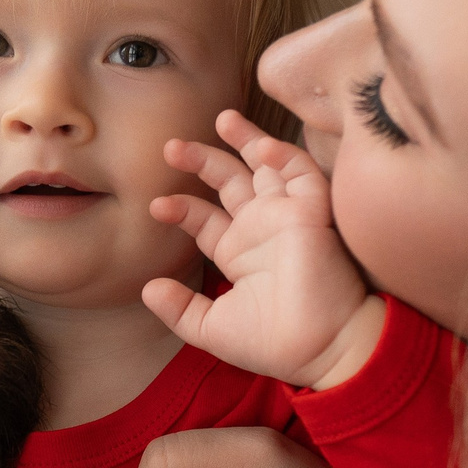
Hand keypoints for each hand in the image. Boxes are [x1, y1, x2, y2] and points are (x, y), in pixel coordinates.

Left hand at [145, 110, 383, 388]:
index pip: (206, 219)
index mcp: (239, 254)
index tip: (156, 206)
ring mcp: (287, 217)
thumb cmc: (272, 343)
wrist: (320, 350)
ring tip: (222, 118)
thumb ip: (180, 310)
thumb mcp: (212, 329)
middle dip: (203, 160)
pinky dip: (283, 155)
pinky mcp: (313, 212)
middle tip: (171, 146)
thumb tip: (147, 289)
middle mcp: (262, 229)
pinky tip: (259, 146)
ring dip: (247, 140)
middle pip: (231, 182)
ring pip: (267, 166)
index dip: (182, 207)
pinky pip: (301, 173)